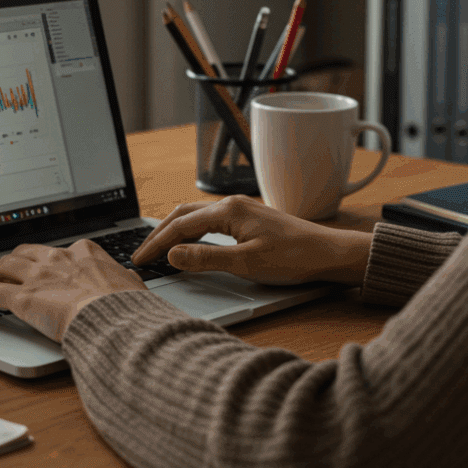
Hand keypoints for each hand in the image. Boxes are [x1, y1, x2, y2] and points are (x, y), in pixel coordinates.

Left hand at [0, 239, 147, 342]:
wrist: (115, 319)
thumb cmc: (127, 307)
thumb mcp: (132, 286)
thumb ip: (124, 280)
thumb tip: (129, 282)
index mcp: (85, 252)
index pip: (60, 250)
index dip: (49, 259)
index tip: (46, 266)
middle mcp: (58, 258)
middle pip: (27, 251)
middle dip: (16, 259)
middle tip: (11, 268)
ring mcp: (39, 276)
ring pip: (6, 265)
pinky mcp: (24, 298)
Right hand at [132, 195, 372, 285]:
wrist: (328, 254)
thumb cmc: (293, 258)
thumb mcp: (246, 263)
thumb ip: (206, 259)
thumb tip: (173, 256)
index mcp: (228, 211)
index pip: (180, 225)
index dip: (157, 244)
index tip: (139, 260)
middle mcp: (232, 204)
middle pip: (183, 214)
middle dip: (159, 234)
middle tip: (142, 254)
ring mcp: (241, 210)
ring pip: (195, 215)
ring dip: (174, 230)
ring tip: (158, 248)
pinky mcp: (249, 219)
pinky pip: (209, 220)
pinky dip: (191, 230)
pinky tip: (188, 242)